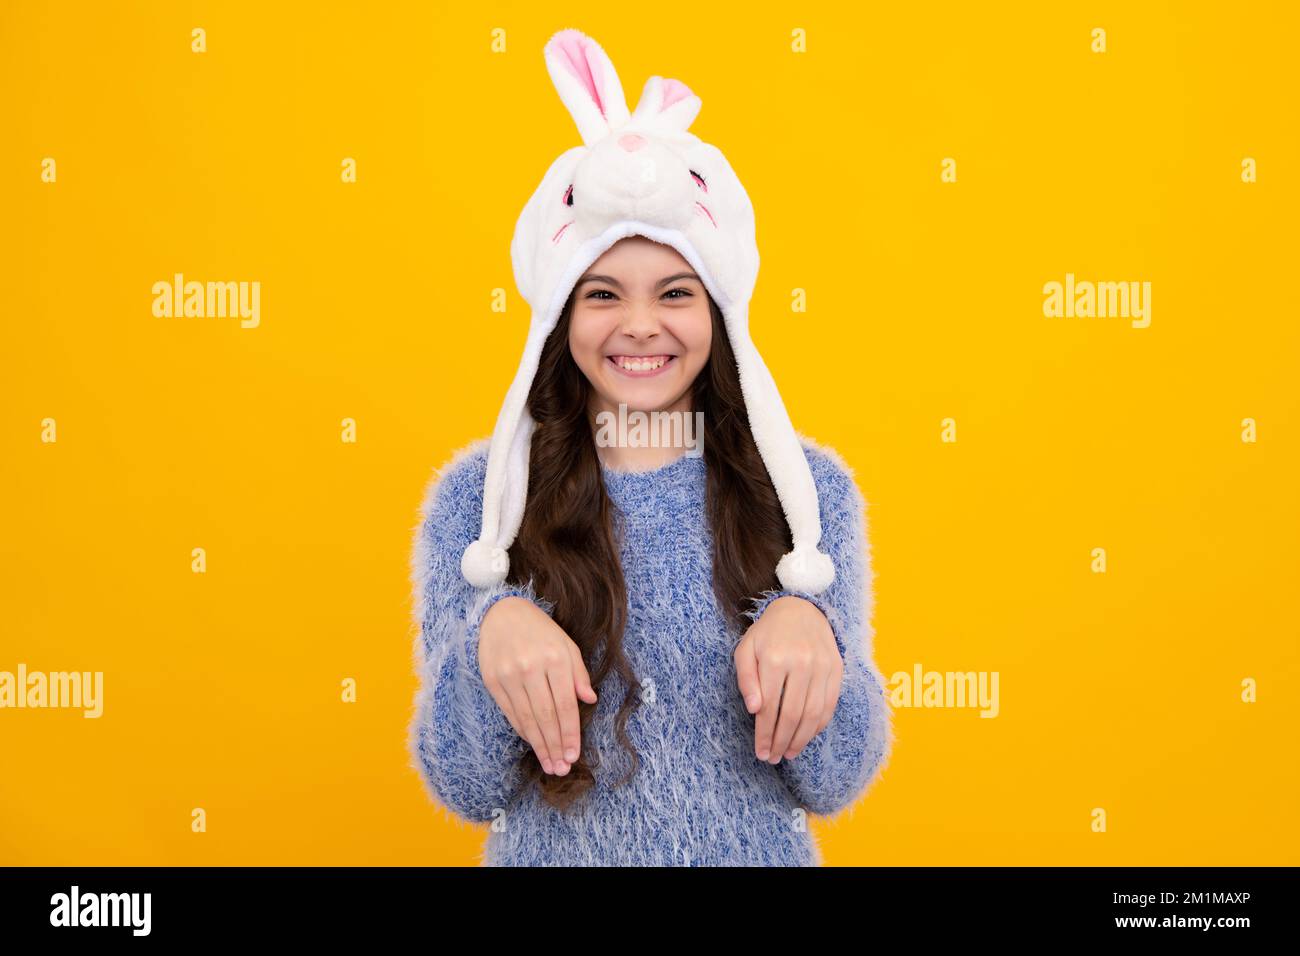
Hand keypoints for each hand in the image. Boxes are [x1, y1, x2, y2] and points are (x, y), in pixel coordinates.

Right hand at [478, 596, 597, 775]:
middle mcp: (531, 668)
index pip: (565, 705)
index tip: (574, 755)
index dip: (570, 733)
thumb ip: (579, 673)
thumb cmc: (540, 631)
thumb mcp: (566, 644)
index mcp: (555, 658)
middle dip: (555, 746)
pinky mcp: (492, 681)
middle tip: (562, 768)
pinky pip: (510, 713)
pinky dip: (523, 731)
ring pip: (527, 719)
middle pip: (546, 716)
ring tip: (549, 764)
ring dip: (539, 745)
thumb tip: (590, 700)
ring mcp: (509, 675)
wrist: (500, 613)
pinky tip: (533, 743)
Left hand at [734, 596, 842, 763]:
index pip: (769, 706)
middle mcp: (801, 662)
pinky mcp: (836, 669)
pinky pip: (829, 705)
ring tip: (789, 753)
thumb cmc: (767, 633)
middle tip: (773, 758)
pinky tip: (806, 737)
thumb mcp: (746, 649)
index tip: (761, 752)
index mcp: (774, 657)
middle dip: (781, 741)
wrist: (800, 608)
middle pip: (792, 714)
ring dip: (801, 739)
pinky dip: (818, 726)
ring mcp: (822, 666)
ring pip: (813, 713)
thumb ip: (746, 680)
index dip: (765, 734)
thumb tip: (755, 710)